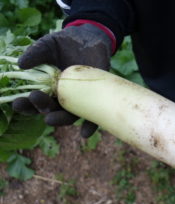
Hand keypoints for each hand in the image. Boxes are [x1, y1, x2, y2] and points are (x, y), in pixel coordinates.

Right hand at [12, 23, 111, 137]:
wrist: (90, 39)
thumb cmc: (64, 44)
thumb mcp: (47, 46)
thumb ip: (35, 54)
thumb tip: (21, 64)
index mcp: (47, 89)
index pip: (34, 101)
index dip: (25, 104)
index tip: (17, 102)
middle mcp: (62, 98)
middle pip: (49, 110)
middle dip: (40, 107)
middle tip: (36, 99)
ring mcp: (79, 100)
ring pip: (69, 116)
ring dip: (60, 120)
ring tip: (50, 119)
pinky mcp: (96, 99)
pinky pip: (93, 116)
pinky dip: (90, 126)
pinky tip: (85, 133)